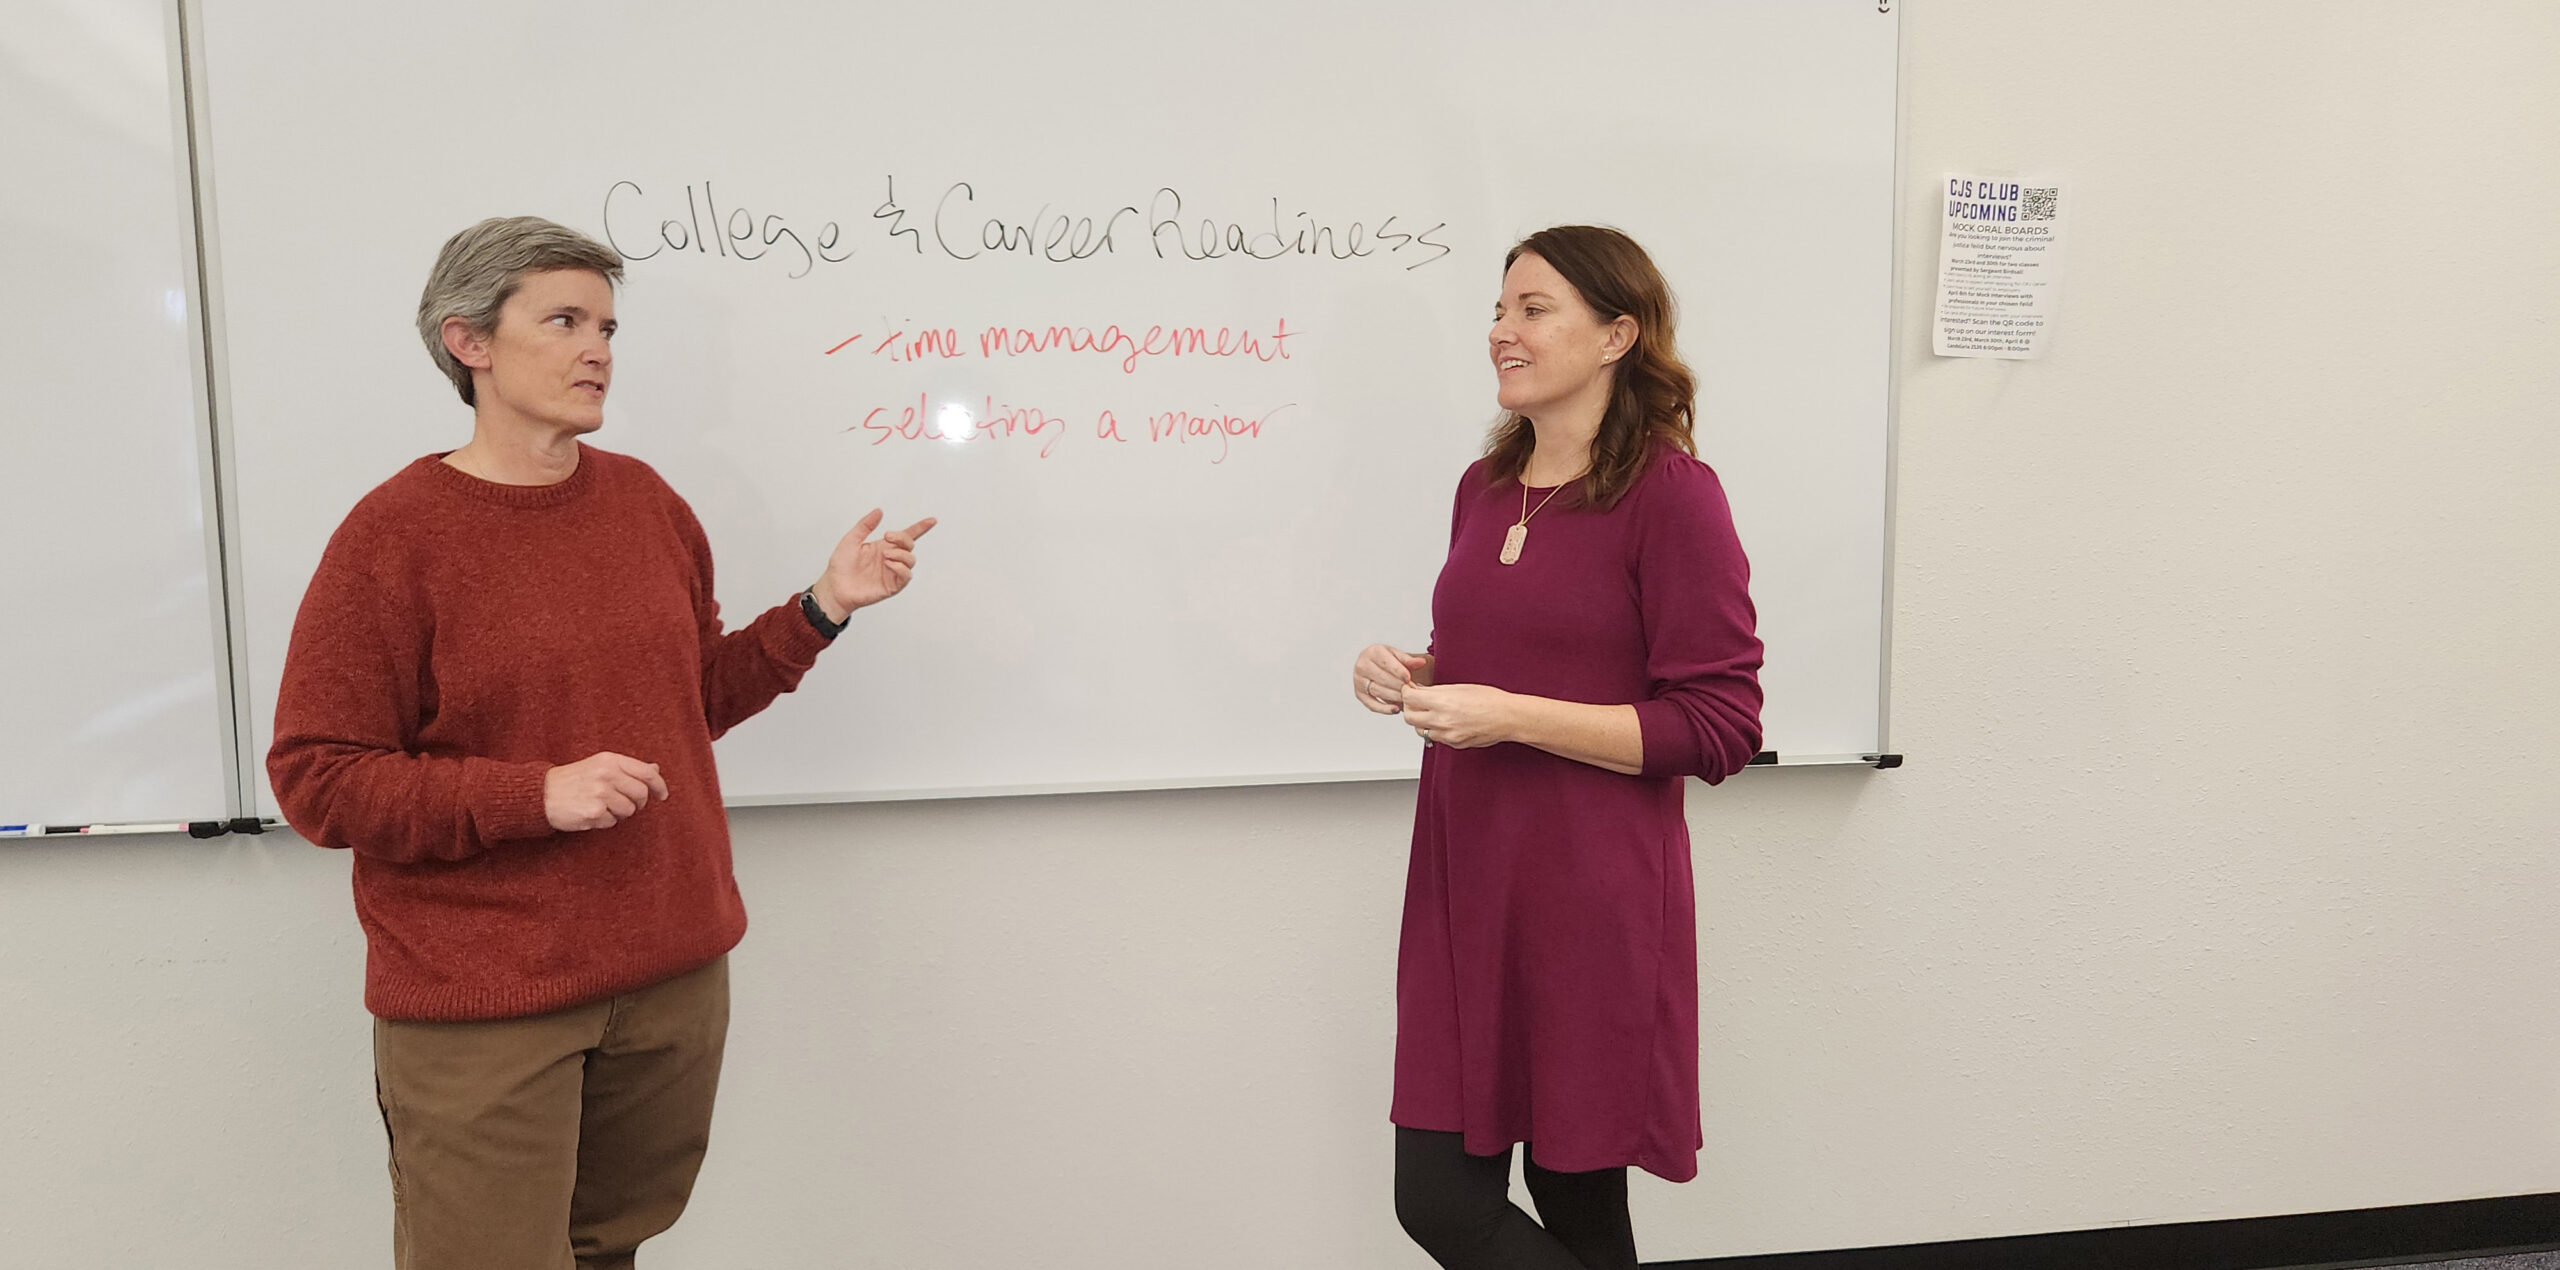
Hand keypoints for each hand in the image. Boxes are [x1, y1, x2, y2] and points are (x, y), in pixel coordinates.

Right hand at [545, 752, 670, 831]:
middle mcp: (606, 775)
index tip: (662, 795)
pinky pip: (612, 822)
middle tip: (625, 803)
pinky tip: (591, 812)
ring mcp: (600, 794)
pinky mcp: (593, 812)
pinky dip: (605, 821)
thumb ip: (628, 768)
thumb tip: (656, 769)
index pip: (647, 773)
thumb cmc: (574, 779)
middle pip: (641, 794)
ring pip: (629, 811)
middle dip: (638, 802)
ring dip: (619, 812)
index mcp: (610, 760)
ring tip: (602, 806)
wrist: (542, 793)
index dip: (659, 785)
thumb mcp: (600, 765)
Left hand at [814, 510, 938, 620]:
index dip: (920, 528)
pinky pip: (906, 575)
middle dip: (903, 538)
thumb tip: (879, 511)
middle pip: (910, 545)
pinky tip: (888, 564)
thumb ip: (865, 525)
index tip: (931, 520)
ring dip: (900, 554)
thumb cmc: (841, 566)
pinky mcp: (892, 585)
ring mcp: (892, 572)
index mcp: (883, 546)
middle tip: (887, 536)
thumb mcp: (851, 540)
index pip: (906, 536)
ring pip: (911, 560)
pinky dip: (900, 567)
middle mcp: (890, 558)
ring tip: (884, 555)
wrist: (835, 587)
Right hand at [1352, 644, 1432, 713]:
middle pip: (1382, 678)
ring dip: (1394, 697)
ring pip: (1378, 691)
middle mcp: (1362, 665)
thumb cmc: (1387, 659)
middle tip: (1412, 691)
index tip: (1408, 678)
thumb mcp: (1398, 655)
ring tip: (1408, 699)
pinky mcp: (1359, 694)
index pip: (1386, 663)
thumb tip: (1422, 662)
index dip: (1398, 671)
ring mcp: (1359, 680)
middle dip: (1399, 686)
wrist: (1373, 664)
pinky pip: (1371, 704)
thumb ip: (1409, 660)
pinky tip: (1396, 709)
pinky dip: (1384, 709)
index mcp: (1373, 652)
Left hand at [1399, 683, 1514, 748]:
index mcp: (1443, 703)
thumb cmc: (1490, 700)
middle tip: (1415, 701)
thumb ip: (1436, 691)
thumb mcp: (1460, 687)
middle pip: (1409, 717)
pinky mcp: (1454, 744)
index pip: (1410, 698)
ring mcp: (1448, 735)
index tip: (1409, 689)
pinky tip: (1445, 721)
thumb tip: (1420, 691)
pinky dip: (1435, 729)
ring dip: (1421, 721)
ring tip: (1431, 711)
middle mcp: (1443, 721)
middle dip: (1409, 707)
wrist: (1508, 718)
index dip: (1407, 692)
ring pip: (1420, 730)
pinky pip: (1436, 738)